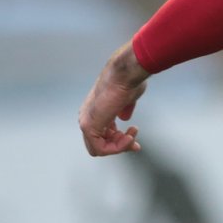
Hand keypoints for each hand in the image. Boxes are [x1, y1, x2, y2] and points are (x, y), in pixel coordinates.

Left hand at [79, 42, 150, 156]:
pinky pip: (100, 148)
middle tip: (136, 144)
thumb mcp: (128, 98)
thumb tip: (124, 118)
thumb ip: (124, 109)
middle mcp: (87, 117)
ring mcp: (86, 122)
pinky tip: (129, 138)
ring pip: (98, 148)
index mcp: (95, 111)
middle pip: (99, 143)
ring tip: (132, 136)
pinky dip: (117, 148)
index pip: (102, 133)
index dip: (118, 139)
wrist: (124, 73)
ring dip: (120, 147)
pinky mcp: (89, 126)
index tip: (135, 135)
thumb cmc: (128, 81)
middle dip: (119, 146)